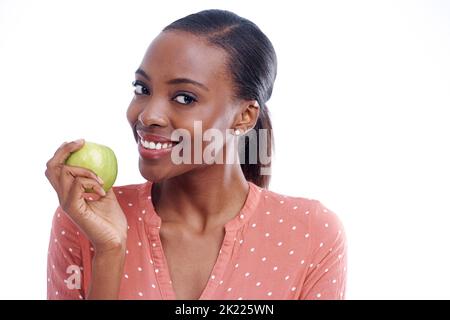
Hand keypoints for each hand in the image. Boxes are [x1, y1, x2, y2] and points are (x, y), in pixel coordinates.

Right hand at [45, 139, 126, 253]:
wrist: (115, 239)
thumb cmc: (111, 220)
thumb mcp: (106, 195)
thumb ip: (99, 181)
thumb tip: (103, 164)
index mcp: (69, 193)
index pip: (56, 168)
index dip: (63, 152)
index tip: (81, 142)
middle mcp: (64, 197)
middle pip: (52, 167)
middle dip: (64, 151)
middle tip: (82, 143)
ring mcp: (67, 203)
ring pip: (64, 173)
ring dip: (85, 171)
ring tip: (101, 181)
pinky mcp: (73, 209)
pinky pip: (76, 185)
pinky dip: (91, 182)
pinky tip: (102, 190)